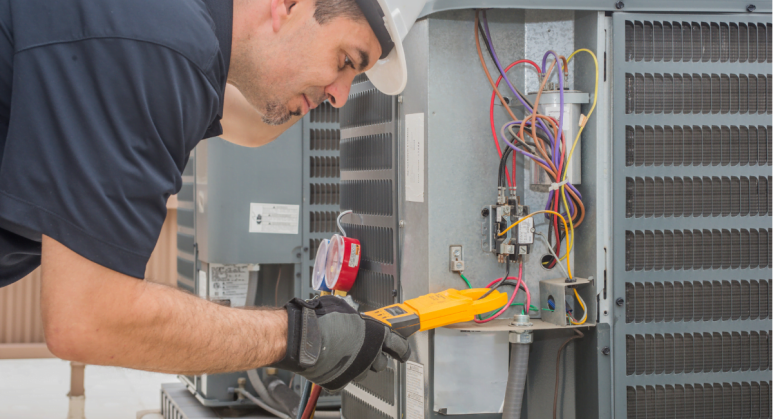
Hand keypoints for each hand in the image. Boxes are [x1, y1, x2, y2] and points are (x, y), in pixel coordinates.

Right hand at [271, 296, 410, 391]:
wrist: (304, 337)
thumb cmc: (321, 320)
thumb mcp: (344, 309)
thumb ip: (356, 318)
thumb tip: (354, 318)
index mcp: (376, 335)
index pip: (399, 345)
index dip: (401, 348)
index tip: (402, 351)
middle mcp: (370, 354)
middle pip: (381, 362)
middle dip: (375, 356)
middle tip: (365, 349)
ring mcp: (357, 370)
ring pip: (364, 372)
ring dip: (358, 365)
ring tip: (345, 354)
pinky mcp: (341, 381)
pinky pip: (346, 379)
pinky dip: (341, 373)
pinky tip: (333, 363)